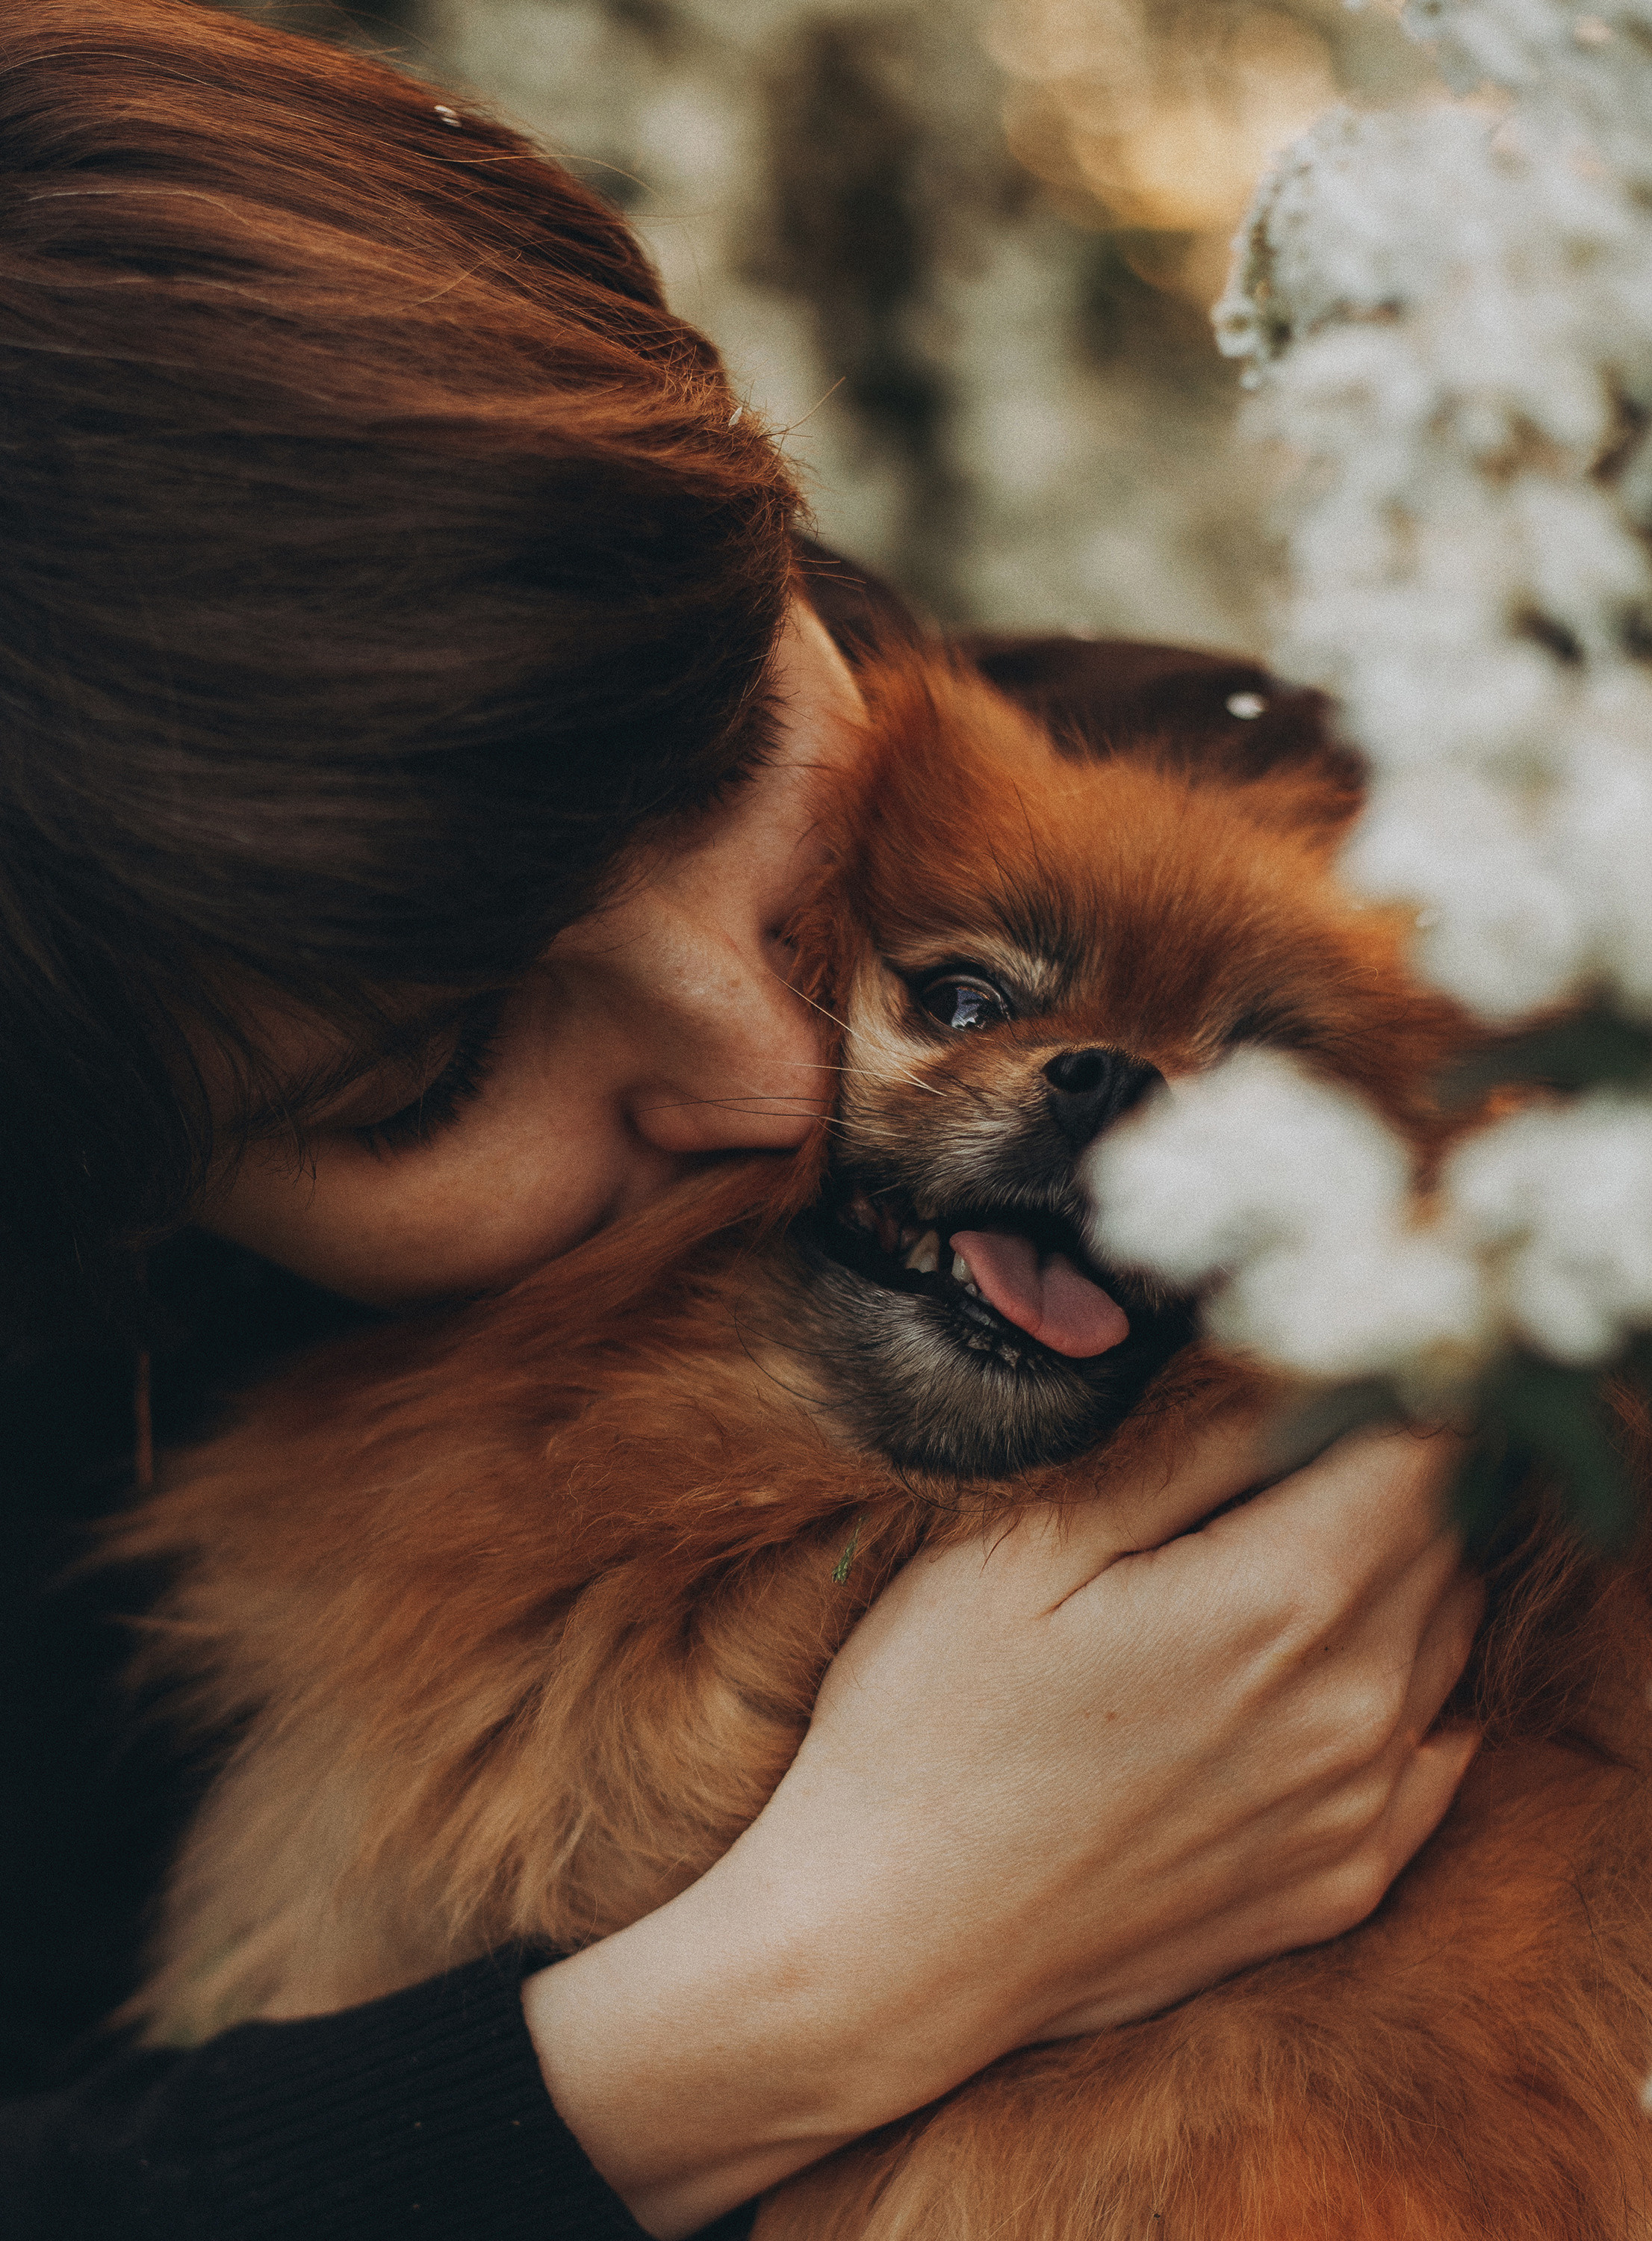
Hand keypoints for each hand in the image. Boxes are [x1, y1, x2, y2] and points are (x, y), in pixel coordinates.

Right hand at [525, 1420, 1481, 2237]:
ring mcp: (1360, 1810)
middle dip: (1385, 1471)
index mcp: (1282, 1601)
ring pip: (1446, 1634)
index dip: (1381, 1391)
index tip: (1314, 1373)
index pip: (1424, 1450)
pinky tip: (1308, 1669)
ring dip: (1392, 1573)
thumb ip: (1187, 1450)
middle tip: (1272, 1448)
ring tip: (1268, 1554)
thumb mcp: (1027, 1544)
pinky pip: (1435, 1746)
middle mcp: (1356, 1709)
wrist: (892, 1949)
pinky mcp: (1343, 1883)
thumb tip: (1290, 1374)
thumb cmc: (928, 1726)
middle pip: (1444, 1536)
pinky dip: (1398, 1684)